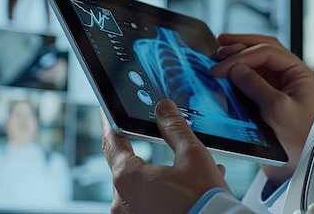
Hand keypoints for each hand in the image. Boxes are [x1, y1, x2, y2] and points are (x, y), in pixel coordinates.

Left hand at [100, 99, 229, 213]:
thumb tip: (163, 109)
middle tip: (167, 145)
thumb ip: (175, 128)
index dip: (110, 122)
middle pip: (130, 166)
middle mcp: (122, 202)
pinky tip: (188, 191)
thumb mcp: (193, 156)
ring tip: (191, 173)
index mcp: (128, 178)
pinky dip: (164, 194)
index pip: (111, 141)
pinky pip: (149, 204)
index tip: (108, 111)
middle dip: (150, 154)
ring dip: (161, 176)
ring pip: (142, 187)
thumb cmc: (204, 202)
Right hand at [211, 33, 313, 185]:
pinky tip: (224, 74)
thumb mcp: (278, 109)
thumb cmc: (300, 141)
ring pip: (255, 64)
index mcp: (298, 74)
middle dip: (240, 45)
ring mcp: (276, 89)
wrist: (300, 168)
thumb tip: (235, 69)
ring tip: (219, 54)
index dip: (242, 55)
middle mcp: (288, 78)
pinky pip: (249, 82)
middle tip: (219, 45)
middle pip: (263, 50)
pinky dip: (235, 76)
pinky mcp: (265, 103)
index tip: (220, 67)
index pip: (268, 52)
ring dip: (237, 57)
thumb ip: (256, 86)